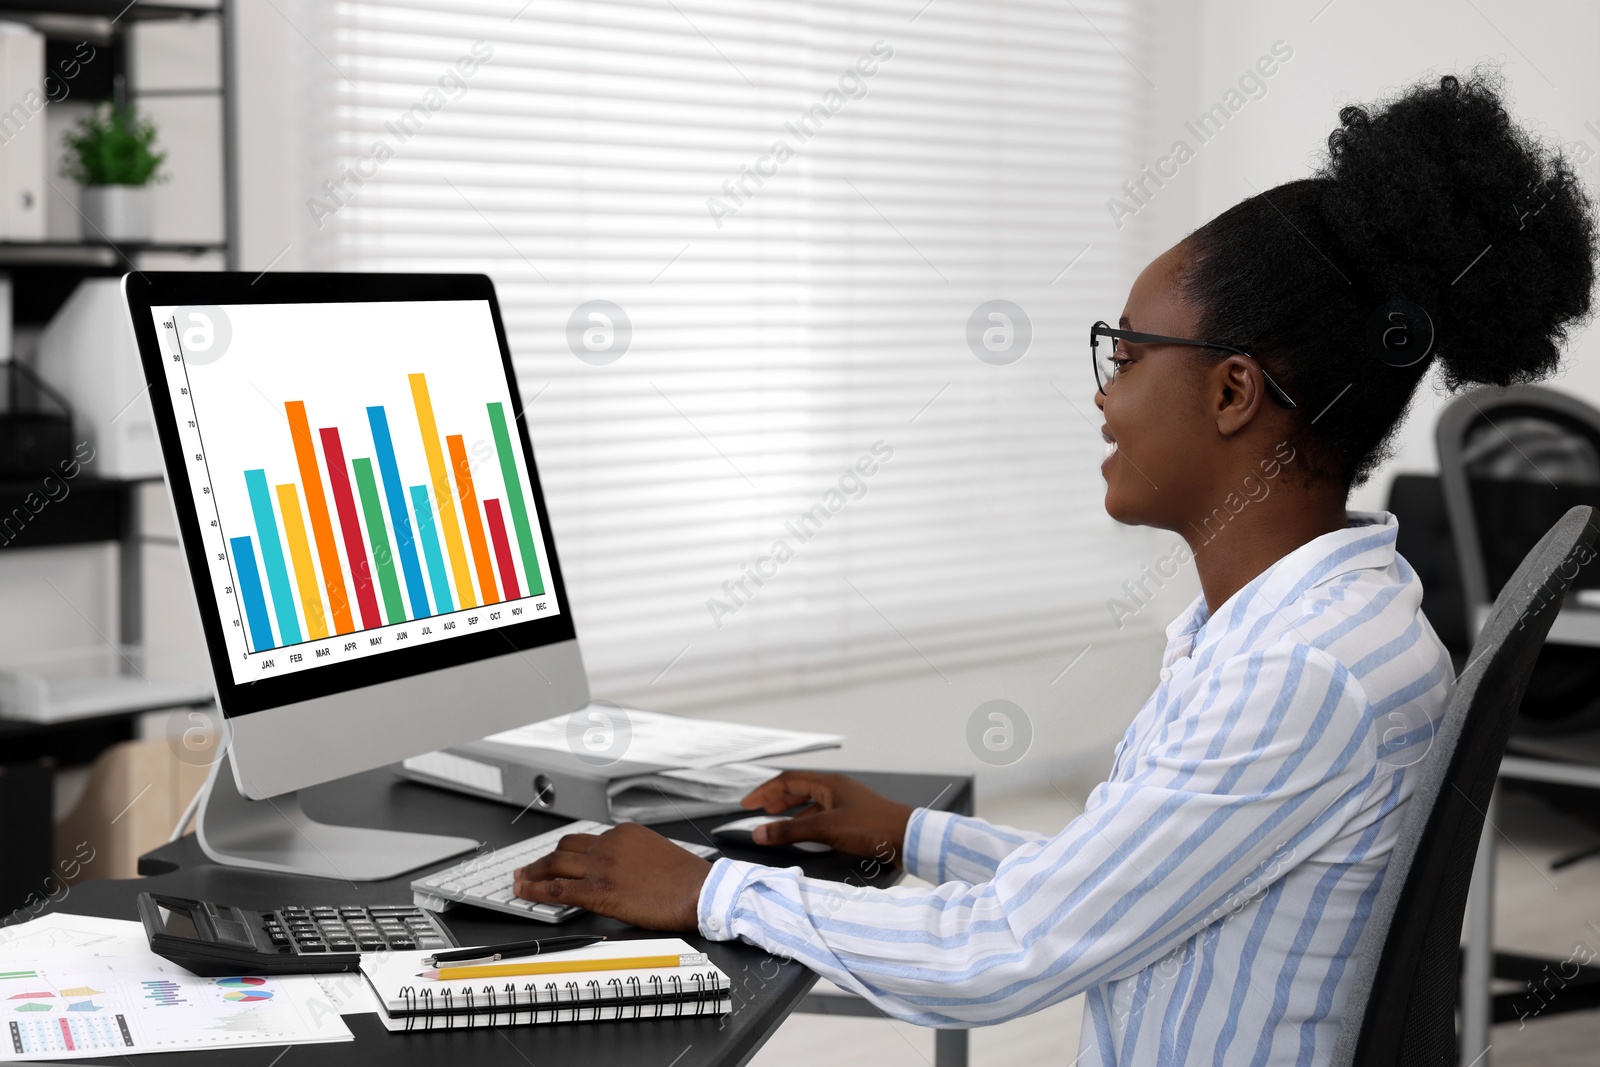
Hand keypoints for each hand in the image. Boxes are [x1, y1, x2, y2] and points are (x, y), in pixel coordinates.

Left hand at [511, 824, 711, 930]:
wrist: (698, 892)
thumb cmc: (685, 878)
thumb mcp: (655, 852)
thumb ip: (630, 854)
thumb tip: (615, 867)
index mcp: (623, 833)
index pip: (585, 840)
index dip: (566, 852)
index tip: (556, 859)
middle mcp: (609, 845)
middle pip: (564, 847)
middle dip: (543, 859)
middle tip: (528, 868)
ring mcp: (602, 867)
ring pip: (555, 865)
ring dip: (532, 873)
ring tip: (519, 881)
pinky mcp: (599, 892)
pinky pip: (557, 889)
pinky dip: (536, 891)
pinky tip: (525, 893)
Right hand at [741, 771, 913, 863]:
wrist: (906, 838)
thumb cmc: (872, 826)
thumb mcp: (825, 828)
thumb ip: (790, 831)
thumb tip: (760, 832)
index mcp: (829, 783)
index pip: (788, 780)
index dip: (765, 791)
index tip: (748, 804)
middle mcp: (836, 790)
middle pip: (798, 790)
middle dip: (776, 800)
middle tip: (758, 811)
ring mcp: (845, 804)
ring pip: (810, 805)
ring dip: (791, 814)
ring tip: (775, 826)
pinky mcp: (853, 820)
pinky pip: (822, 818)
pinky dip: (806, 825)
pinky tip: (802, 837)